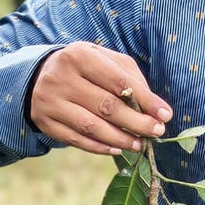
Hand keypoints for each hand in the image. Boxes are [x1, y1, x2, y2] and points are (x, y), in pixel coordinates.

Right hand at [29, 42, 171, 155]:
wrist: (38, 75)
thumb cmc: (85, 68)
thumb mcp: (106, 61)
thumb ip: (131, 79)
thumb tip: (156, 109)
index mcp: (80, 56)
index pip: (119, 81)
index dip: (145, 101)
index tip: (165, 115)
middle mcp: (61, 78)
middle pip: (106, 106)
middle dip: (136, 123)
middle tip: (157, 132)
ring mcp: (50, 102)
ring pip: (91, 127)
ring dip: (120, 139)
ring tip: (140, 144)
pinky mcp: (45, 122)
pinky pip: (77, 140)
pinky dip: (100, 147)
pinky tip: (117, 149)